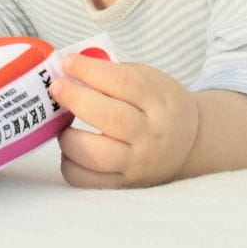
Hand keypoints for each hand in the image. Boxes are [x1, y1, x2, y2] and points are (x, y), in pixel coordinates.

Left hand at [50, 55, 198, 188]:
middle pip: (109, 117)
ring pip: (96, 155)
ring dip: (69, 137)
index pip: (122, 82)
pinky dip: (70, 164)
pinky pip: (88, 181)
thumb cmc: (158, 103)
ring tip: (62, 123)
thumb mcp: (148, 79)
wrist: (190, 143)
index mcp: (158, 101)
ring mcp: (138, 163)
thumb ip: (113, 73)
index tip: (68, 63)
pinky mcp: (125, 184)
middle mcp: (151, 134)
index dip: (90, 70)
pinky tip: (71, 148)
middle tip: (56, 88)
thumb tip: (69, 69)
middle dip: (75, 99)